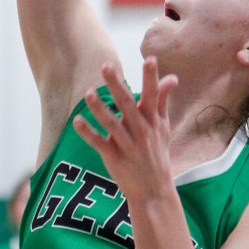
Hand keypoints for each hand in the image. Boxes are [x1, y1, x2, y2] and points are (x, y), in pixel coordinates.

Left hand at [72, 58, 178, 200]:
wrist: (154, 190)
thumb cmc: (157, 153)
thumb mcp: (164, 127)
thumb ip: (163, 100)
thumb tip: (171, 77)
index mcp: (153, 121)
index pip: (153, 95)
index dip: (152, 77)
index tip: (151, 59)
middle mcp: (142, 131)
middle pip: (128, 105)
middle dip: (117, 86)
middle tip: (106, 66)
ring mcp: (128, 146)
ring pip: (113, 124)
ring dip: (100, 109)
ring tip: (88, 93)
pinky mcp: (115, 159)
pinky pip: (100, 144)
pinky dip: (88, 133)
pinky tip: (77, 121)